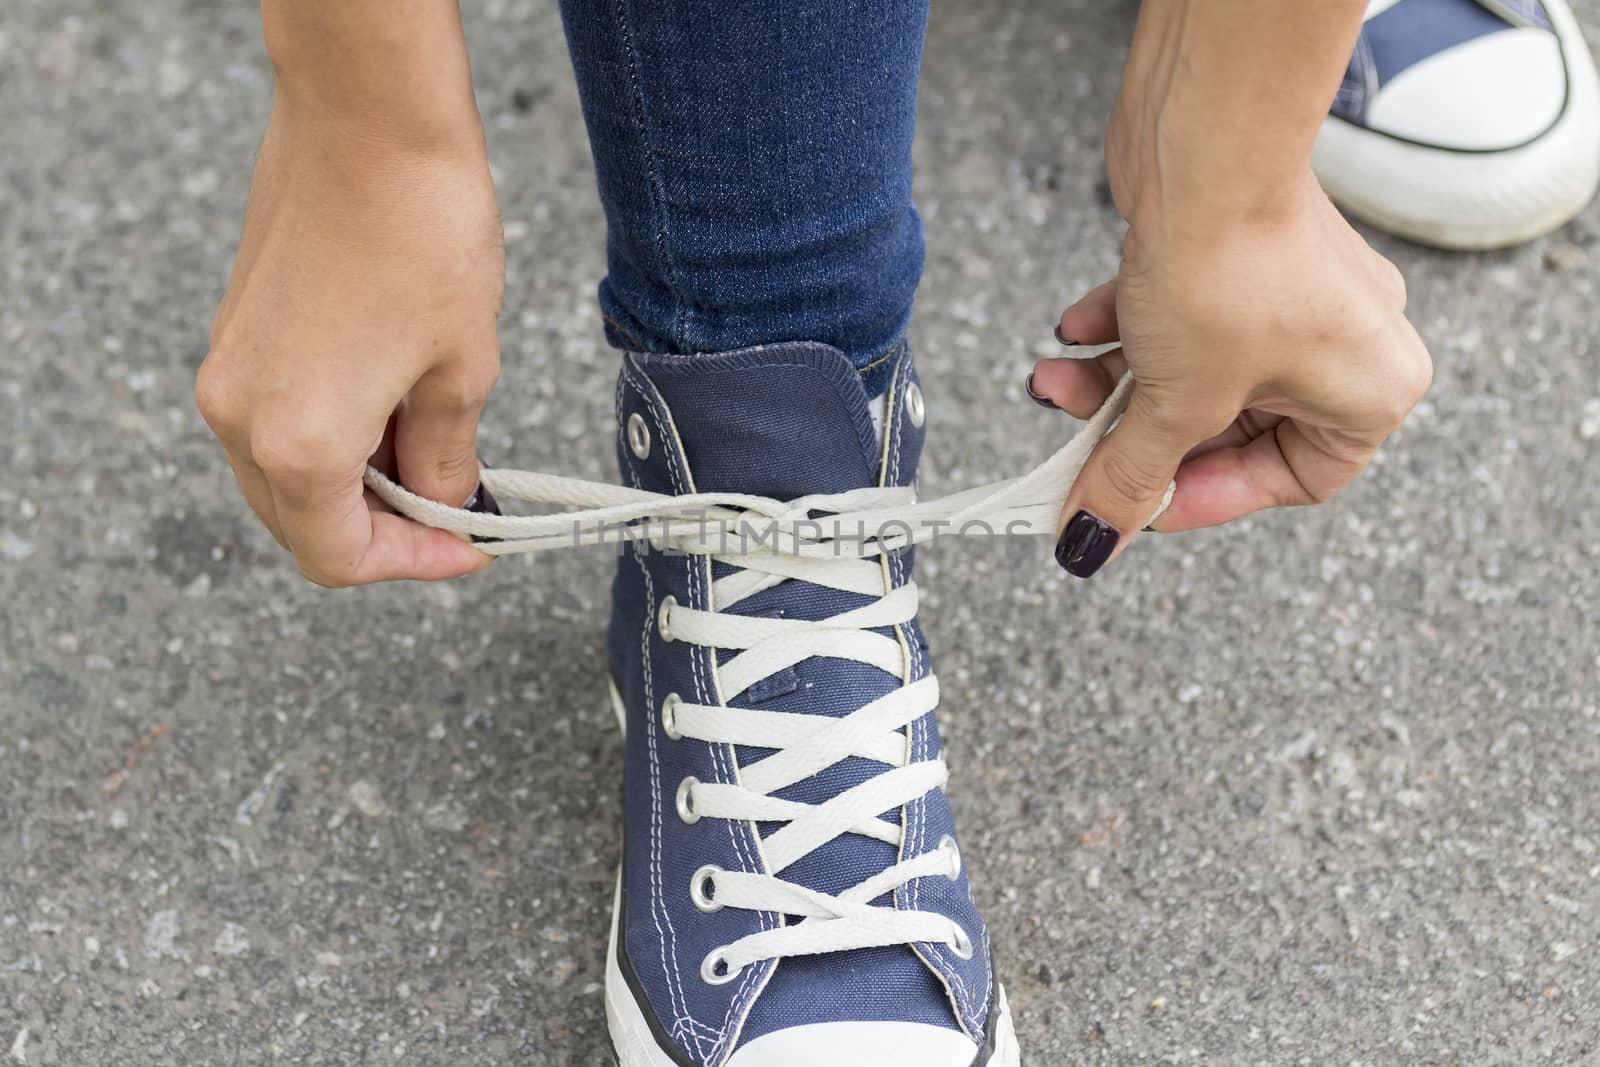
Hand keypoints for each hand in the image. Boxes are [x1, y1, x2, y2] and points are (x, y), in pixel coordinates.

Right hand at [196, 100, 503, 585]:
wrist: (367, 118)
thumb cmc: (422, 231)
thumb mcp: (462, 369)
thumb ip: (446, 459)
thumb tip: (443, 500)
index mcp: (298, 442)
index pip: (339, 555)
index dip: (412, 565)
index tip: (468, 548)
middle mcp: (241, 416)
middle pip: (303, 522)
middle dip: (383, 529)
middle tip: (455, 509)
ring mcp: (228, 370)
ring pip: (285, 475)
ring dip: (357, 483)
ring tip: (433, 449)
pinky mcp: (233, 333)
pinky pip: (275, 420)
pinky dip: (332, 436)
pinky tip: (393, 406)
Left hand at [1031, 176, 1431, 576]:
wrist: (1204, 142)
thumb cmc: (1227, 269)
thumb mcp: (1173, 402)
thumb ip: (1133, 480)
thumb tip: (1093, 543)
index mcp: (1370, 390)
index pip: (1290, 480)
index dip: (1204, 497)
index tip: (1135, 506)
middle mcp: (1345, 340)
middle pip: (1226, 426)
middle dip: (1137, 434)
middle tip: (1076, 447)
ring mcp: (1292, 291)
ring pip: (1192, 369)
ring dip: (1113, 382)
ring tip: (1051, 378)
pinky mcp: (1238, 252)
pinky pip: (1181, 315)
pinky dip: (1126, 326)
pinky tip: (1075, 324)